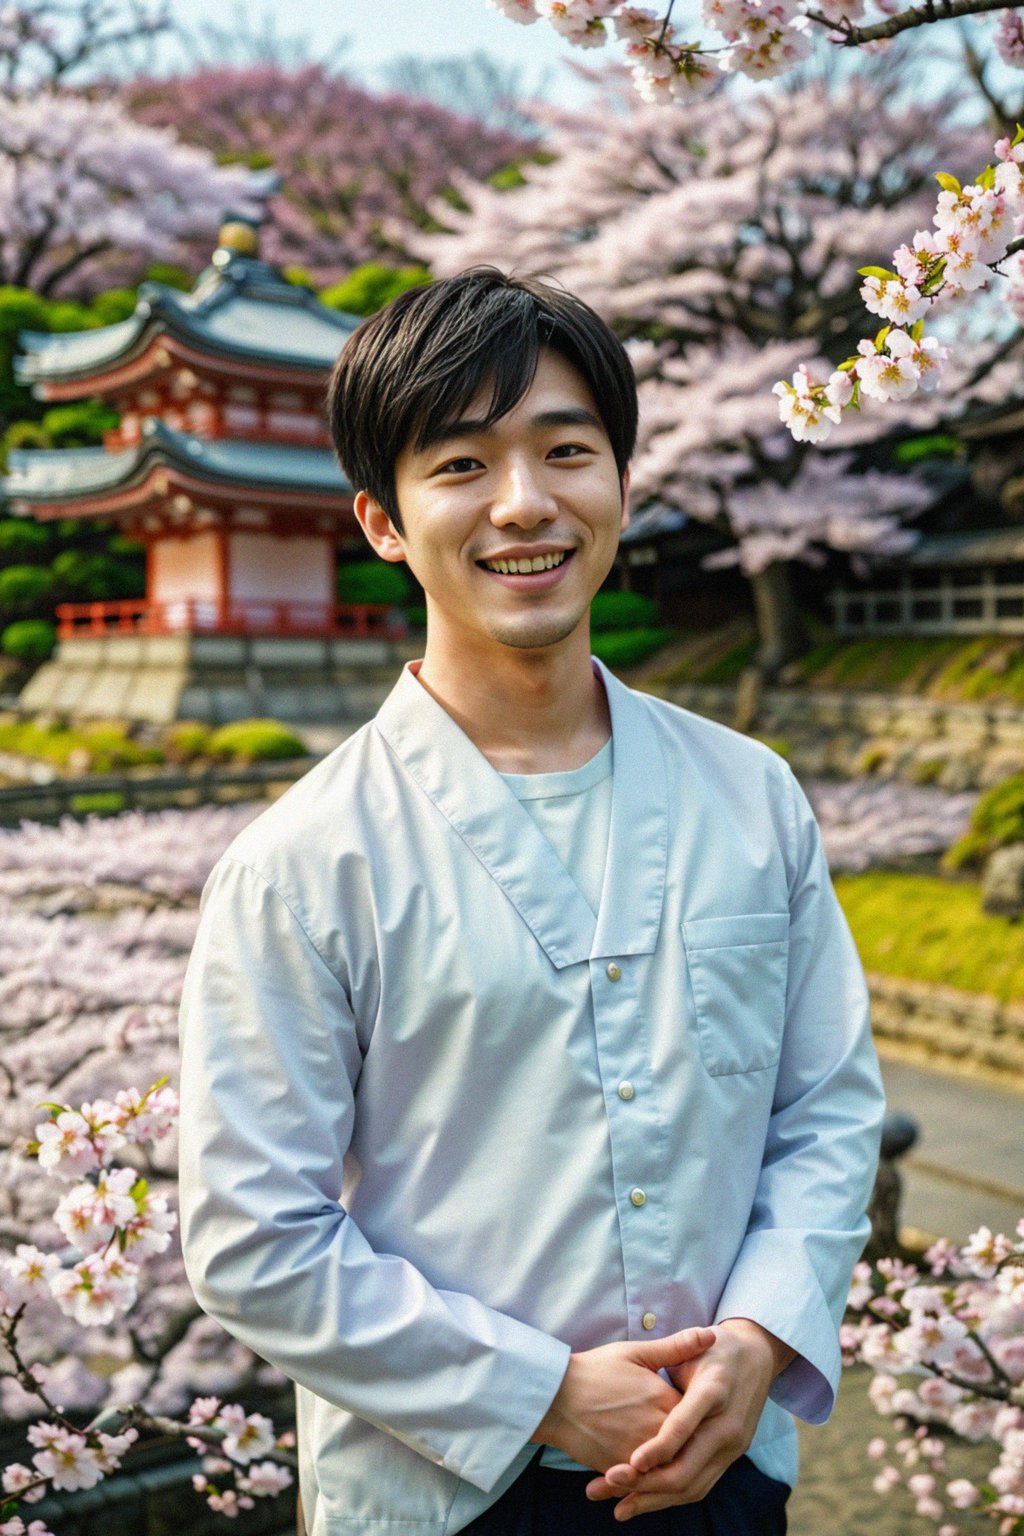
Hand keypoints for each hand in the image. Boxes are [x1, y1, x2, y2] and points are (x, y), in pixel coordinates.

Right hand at [530, 1326, 715, 1474]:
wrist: (555, 1397)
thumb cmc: (595, 1370)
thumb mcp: (636, 1352)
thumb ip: (675, 1347)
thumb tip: (711, 1335)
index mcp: (665, 1401)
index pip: (700, 1416)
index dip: (702, 1415)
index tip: (702, 1410)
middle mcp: (656, 1431)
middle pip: (688, 1446)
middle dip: (691, 1444)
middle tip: (690, 1436)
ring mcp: (638, 1454)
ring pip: (667, 1467)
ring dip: (670, 1463)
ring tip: (665, 1451)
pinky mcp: (620, 1470)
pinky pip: (642, 1481)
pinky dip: (647, 1477)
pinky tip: (646, 1468)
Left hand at [584, 1318, 795, 1520]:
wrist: (757, 1357)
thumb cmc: (715, 1348)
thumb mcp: (693, 1345)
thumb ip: (667, 1360)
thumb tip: (637, 1380)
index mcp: (714, 1390)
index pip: (685, 1426)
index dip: (659, 1447)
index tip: (631, 1462)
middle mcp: (727, 1424)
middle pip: (688, 1468)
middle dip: (648, 1483)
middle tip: (610, 1484)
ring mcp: (732, 1446)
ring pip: (694, 1486)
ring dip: (655, 1500)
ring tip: (619, 1508)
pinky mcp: (731, 1457)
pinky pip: (701, 1485)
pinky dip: (671, 1497)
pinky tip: (644, 1501)